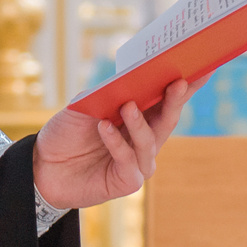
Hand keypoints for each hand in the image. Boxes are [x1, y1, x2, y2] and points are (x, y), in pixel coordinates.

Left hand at [34, 80, 194, 210]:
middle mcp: (145, 139)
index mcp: (141, 116)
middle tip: (179, 81)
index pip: (167, 98)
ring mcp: (138, 161)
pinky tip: (104, 127)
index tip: (203, 65)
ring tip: (127, 105)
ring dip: (139, 122)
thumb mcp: (84, 106)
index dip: (188, 83)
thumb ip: (106, 94)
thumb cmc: (67, 133)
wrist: (42, 166)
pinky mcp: (127, 181)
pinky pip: (127, 160)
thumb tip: (128, 79)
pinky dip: (116, 143)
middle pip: (167, 117)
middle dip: (176, 98)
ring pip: (149, 140)